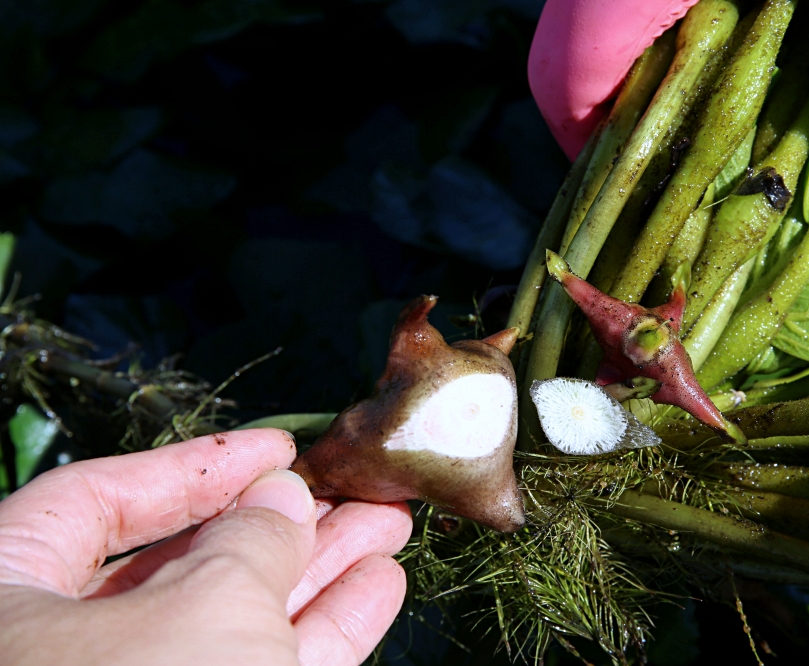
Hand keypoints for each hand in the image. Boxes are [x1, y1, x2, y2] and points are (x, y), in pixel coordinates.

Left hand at [0, 428, 412, 665]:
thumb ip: (252, 536)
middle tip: (353, 490)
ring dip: (316, 573)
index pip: (99, 499)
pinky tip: (377, 587)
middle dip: (279, 522)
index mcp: (5, 597)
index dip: (198, 465)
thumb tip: (281, 497)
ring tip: (388, 529)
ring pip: (228, 620)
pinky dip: (318, 632)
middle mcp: (56, 652)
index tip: (280, 447)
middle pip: (179, 560)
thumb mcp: (208, 604)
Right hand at [528, 0, 808, 186]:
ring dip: (651, 60)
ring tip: (720, 97)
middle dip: (619, 113)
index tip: (636, 190)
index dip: (588, 148)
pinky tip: (748, 20)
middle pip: (571, 50)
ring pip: (603, 10)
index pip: (564, 83)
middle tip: (683, 152)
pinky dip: (679, 10)